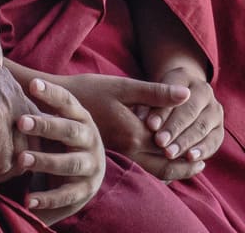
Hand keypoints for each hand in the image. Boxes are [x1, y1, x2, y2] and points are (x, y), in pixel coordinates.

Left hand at [16, 77, 104, 224]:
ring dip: (45, 161)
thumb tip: (4, 66)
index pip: (67, 101)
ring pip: (69, 163)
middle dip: (46, 126)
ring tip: (22, 160)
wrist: (88, 170)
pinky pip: (67, 195)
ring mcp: (91, 165)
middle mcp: (90, 138)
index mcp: (81, 116)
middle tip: (21, 122)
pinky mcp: (85, 190)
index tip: (31, 85)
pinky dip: (48, 198)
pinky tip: (28, 200)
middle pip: (69, 130)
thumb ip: (36, 99)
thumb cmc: (61, 136)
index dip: (51, 93)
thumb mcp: (55, 116)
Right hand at [64, 72, 205, 181]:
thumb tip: (186, 95)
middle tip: (201, 163)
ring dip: (171, 170)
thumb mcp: (123, 87)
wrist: (55, 105)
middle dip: (184, 165)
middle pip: (164, 164)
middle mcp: (128, 149)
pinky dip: (154, 168)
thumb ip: (155, 93)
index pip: (170, 143)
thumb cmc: (89, 91)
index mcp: (134, 133)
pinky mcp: (112, 154)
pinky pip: (139, 168)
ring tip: (185, 165)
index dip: (187, 142)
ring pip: (152, 171)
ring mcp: (119, 154)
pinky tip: (158, 160)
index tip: (202, 146)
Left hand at [140, 66, 224, 168]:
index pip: (173, 93)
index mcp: (184, 76)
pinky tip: (189, 158)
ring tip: (169, 154)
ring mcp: (214, 110)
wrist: (178, 98)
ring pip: (201, 127)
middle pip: (189, 111)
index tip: (150, 125)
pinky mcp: (219, 129)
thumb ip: (148, 103)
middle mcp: (204, 91)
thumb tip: (143, 119)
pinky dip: (202, 150)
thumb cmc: (156, 97)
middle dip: (174, 128)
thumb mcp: (149, 93)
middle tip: (159, 142)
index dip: (162, 111)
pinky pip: (213, 141)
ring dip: (185, 142)